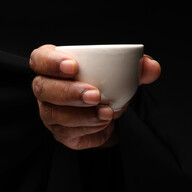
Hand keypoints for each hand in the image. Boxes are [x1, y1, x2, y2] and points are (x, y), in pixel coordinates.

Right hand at [30, 44, 160, 149]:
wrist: (107, 113)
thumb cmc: (106, 85)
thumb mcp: (121, 73)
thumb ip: (136, 68)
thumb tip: (151, 68)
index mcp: (53, 66)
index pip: (40, 59)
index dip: (51, 62)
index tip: (73, 66)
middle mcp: (46, 89)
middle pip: (42, 88)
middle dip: (68, 92)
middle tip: (94, 94)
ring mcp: (49, 112)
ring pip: (53, 113)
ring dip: (81, 115)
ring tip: (107, 112)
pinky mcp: (60, 132)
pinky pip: (67, 132)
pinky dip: (88, 127)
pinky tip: (103, 122)